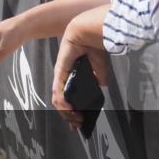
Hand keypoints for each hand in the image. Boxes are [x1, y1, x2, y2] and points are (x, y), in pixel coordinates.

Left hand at [51, 14, 108, 130]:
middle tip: (78, 125)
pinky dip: (63, 102)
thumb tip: (100, 87)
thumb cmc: (93, 47)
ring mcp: (62, 76)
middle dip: (70, 117)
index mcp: (75, 78)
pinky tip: (68, 110)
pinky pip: (58, 90)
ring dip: (67, 113)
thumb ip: (98, 79)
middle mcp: (66, 78)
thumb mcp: (99, 68)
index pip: (70, 98)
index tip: (80, 123)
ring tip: (75, 121)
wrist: (88, 33)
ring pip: (59, 100)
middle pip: (63, 103)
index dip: (73, 112)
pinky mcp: (60, 72)